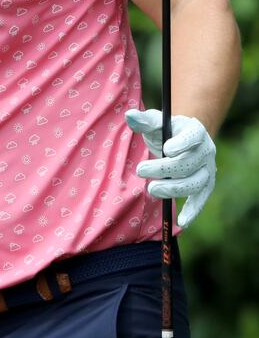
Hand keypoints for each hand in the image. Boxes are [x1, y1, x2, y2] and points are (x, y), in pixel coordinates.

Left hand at [125, 108, 216, 227]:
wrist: (181, 140)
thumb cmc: (166, 130)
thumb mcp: (155, 122)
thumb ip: (143, 120)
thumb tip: (129, 115)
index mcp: (195, 130)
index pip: (192, 137)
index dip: (182, 143)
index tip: (166, 149)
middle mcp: (206, 150)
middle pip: (189, 163)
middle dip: (164, 169)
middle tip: (140, 170)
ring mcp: (208, 169)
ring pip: (195, 183)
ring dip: (173, 189)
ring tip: (151, 189)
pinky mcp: (205, 185)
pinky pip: (201, 200)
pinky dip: (193, 212)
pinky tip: (181, 222)